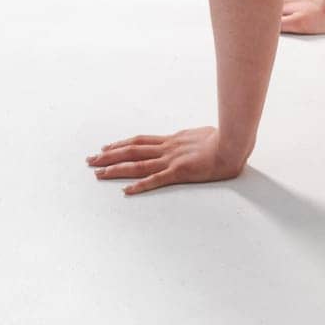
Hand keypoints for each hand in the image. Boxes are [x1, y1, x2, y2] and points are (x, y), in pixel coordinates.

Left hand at [86, 126, 247, 194]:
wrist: (233, 143)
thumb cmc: (225, 138)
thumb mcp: (203, 133)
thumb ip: (192, 138)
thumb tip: (191, 138)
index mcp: (173, 140)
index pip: (140, 141)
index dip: (121, 144)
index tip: (106, 147)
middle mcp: (168, 149)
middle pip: (132, 151)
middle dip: (109, 155)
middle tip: (90, 159)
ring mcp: (172, 160)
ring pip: (138, 164)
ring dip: (116, 169)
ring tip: (98, 173)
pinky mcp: (180, 172)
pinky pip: (155, 180)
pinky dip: (139, 186)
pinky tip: (125, 191)